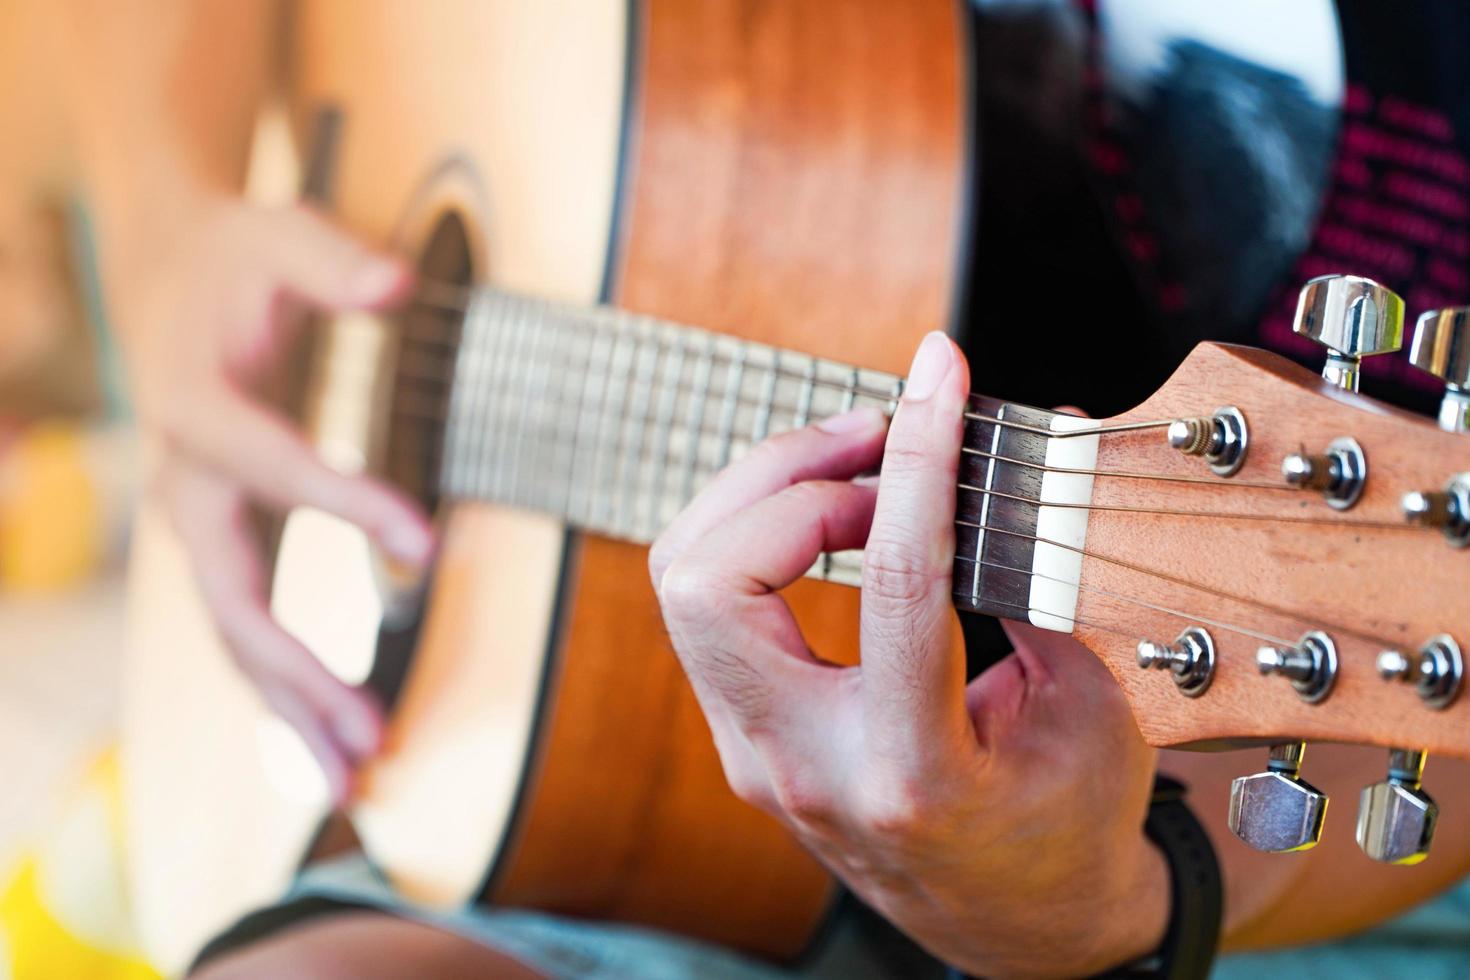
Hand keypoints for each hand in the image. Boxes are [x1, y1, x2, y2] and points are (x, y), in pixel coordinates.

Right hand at [136, 197, 432, 800]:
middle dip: (295, 667)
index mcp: (196, 406)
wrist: (174, 284)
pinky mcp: (223, 547)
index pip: (269, 465)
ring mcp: (198, 526)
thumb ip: (331, 256)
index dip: (342, 501)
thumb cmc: (240, 259)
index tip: (423, 544)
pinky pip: (245, 632)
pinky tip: (324, 746)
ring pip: (232, 636)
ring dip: (289, 709)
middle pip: (231, 593)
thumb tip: (390, 284)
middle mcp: (184, 482)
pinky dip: (282, 693)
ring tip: (353, 778)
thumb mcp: (280, 229)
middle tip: (369, 731)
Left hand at [650, 333, 1167, 977]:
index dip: (919, 457)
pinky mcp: (743, 734)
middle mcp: (802, 765)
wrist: (1016, 923)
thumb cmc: (1067, 823)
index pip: (896, 583)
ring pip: (684, 582)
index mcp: (912, 771)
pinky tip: (838, 517)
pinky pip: (708, 605)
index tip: (937, 372)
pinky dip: (760, 534)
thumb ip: (1054, 572)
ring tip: (863, 471)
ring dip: (763, 496)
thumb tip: (1036, 439)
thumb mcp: (1094, 706)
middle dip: (787, 473)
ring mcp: (755, 754)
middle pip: (709, 578)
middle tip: (878, 440)